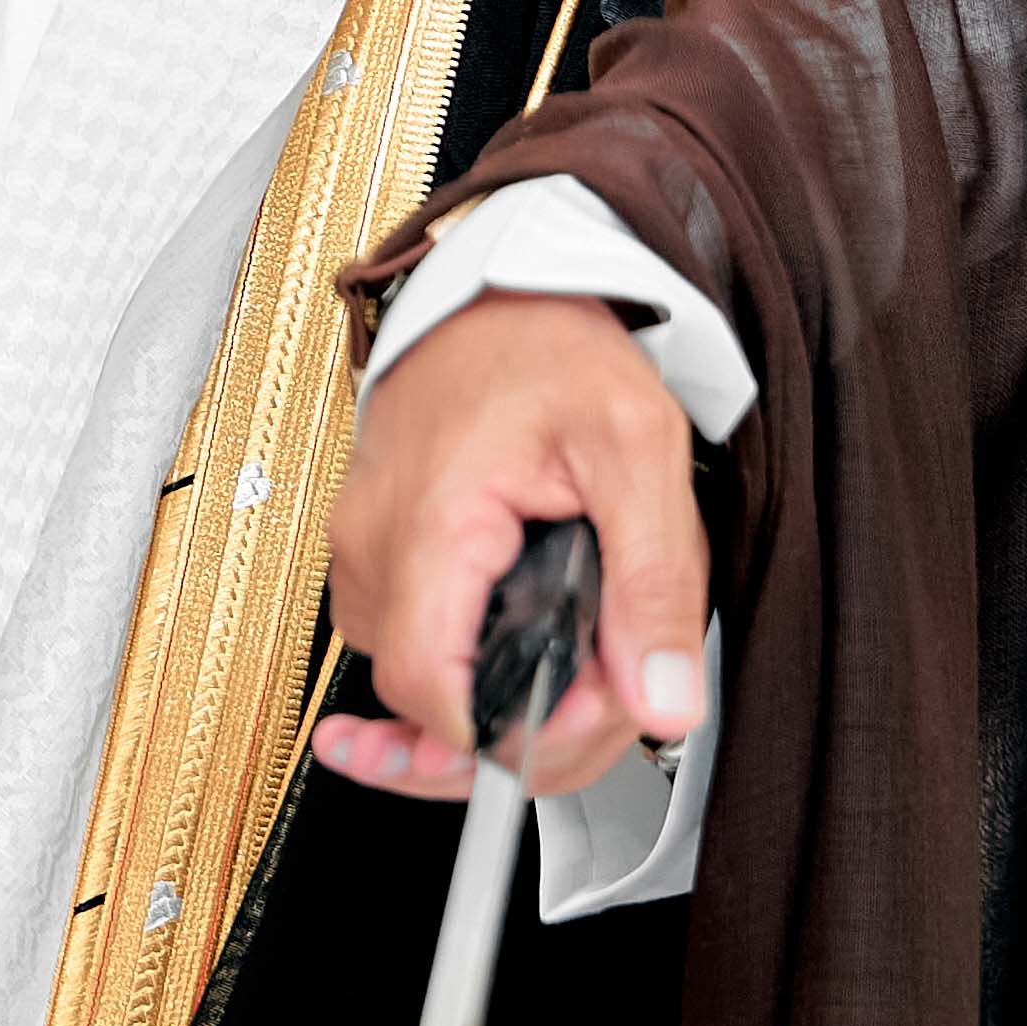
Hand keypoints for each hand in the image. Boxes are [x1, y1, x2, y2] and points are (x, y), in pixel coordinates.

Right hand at [319, 292, 710, 800]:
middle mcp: (375, 544)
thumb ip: (656, 583)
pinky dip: (461, 676)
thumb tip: (662, 701)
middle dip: (528, 733)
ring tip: (581, 668)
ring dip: (499, 706)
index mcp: (430, 524)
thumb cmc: (552, 350)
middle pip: (423, 707)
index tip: (593, 710)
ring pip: (413, 688)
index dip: (516, 735)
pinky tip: (511, 676)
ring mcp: (364, 547)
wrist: (498, 290)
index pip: (432, 693)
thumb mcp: (638, 450)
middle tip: (612, 692)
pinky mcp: (372, 549)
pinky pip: (403, 646)